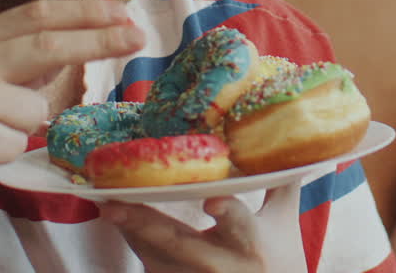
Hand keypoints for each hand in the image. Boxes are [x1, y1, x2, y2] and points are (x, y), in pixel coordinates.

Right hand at [0, 0, 143, 234]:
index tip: (120, 10)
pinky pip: (17, 144)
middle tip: (138, 36)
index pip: (37, 14)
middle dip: (100, 40)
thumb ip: (13, 60)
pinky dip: (4, 152)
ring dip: (21, 125)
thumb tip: (71, 47)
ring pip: (35, 109)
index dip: (82, 11)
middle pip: (50, 44)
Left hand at [99, 183, 306, 272]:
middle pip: (178, 243)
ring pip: (155, 257)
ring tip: (107, 206)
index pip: (239, 225)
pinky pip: (150, 263)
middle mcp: (221, 265)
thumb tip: (287, 136)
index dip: (227, 213)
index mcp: (251, 243)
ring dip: (131, 231)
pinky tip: (119, 220)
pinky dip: (134, 241)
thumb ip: (280, 180)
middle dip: (145, 224)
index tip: (213, 201)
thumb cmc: (280, 259)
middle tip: (115, 205)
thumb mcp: (284, 220)